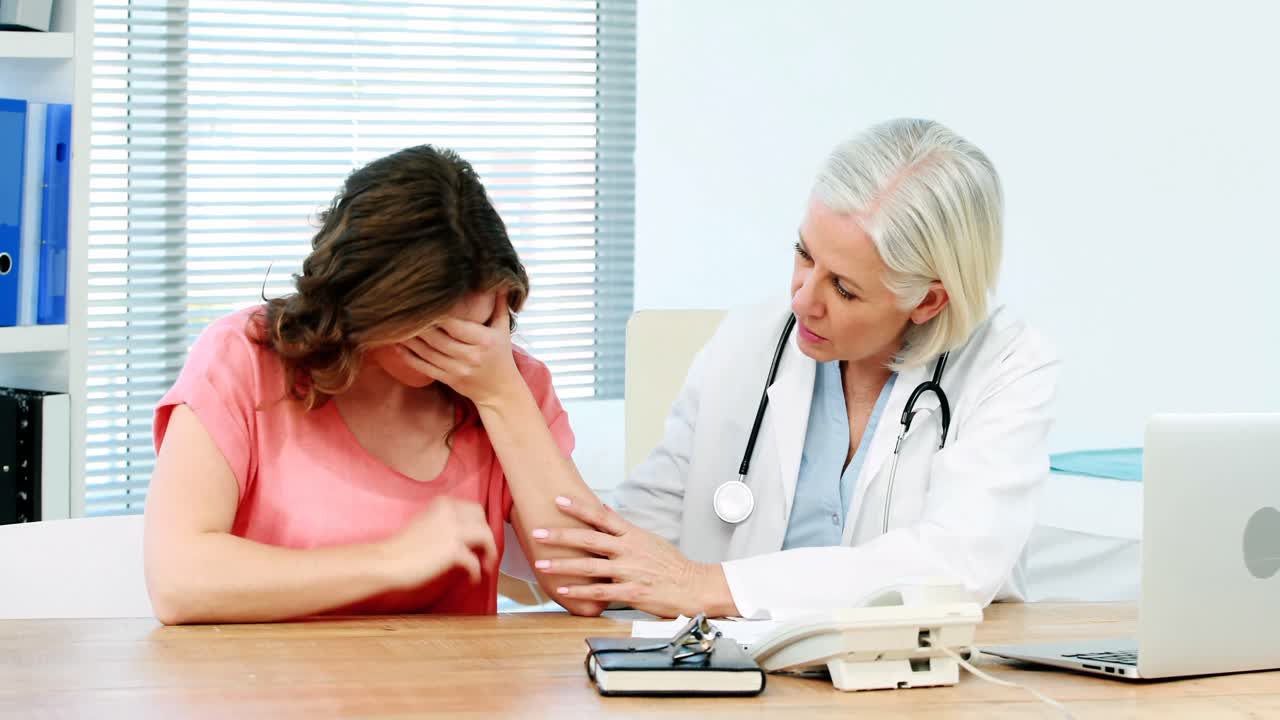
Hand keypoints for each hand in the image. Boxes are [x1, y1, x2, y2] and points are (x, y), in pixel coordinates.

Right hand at [380, 497, 498, 589]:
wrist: (385, 562)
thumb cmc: (401, 547)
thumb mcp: (425, 522)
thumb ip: (444, 522)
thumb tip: (465, 535)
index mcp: (443, 503)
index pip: (474, 509)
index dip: (479, 525)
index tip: (479, 539)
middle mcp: (450, 512)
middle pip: (483, 521)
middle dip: (487, 537)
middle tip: (485, 553)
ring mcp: (453, 530)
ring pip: (486, 537)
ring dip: (490, 553)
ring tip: (487, 566)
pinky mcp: (452, 551)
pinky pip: (475, 562)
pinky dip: (477, 572)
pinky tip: (473, 579)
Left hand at [399, 295, 524, 408]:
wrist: (500, 390)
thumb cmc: (501, 355)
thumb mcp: (503, 329)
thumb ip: (500, 305)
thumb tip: (500, 280)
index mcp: (484, 341)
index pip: (456, 326)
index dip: (437, 315)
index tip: (423, 302)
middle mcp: (470, 356)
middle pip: (437, 339)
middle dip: (418, 325)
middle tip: (402, 309)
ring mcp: (457, 370)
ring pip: (427, 352)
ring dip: (409, 339)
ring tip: (394, 324)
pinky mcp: (448, 379)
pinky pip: (423, 367)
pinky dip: (408, 356)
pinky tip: (396, 345)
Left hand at [530, 496, 737, 617]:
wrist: (694, 586)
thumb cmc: (671, 565)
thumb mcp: (649, 539)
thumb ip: (624, 529)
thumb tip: (605, 511)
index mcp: (632, 534)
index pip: (601, 516)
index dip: (579, 507)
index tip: (558, 499)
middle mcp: (628, 549)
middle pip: (589, 538)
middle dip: (561, 534)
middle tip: (538, 531)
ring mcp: (629, 570)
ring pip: (589, 566)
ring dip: (563, 565)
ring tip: (541, 563)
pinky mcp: (631, 591)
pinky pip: (600, 592)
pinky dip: (579, 591)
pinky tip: (563, 590)